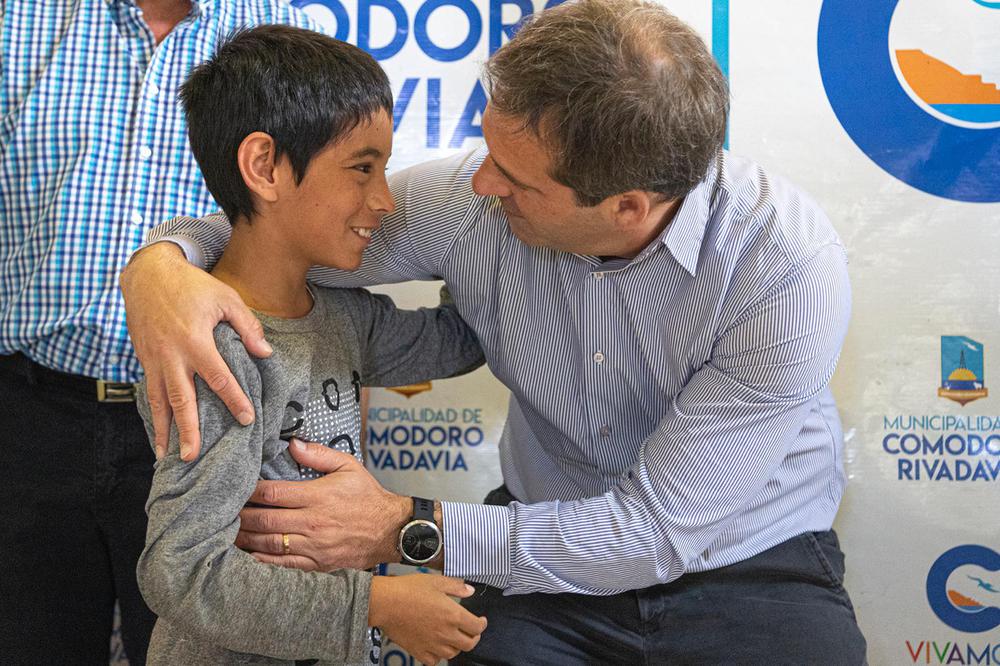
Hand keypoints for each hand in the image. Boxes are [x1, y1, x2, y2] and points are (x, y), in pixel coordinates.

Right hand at [120, 242, 271, 459]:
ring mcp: (154, 359)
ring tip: (166, 456)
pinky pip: (150, 391)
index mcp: (195, 341)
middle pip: (181, 400)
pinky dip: (154, 413)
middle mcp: (172, 355)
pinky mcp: (143, 359)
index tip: (247, 419)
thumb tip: (265, 352)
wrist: (147, 273)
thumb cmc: (191, 285)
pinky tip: (159, 430)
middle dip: (187, 430)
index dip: (234, 400)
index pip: (219, 378)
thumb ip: (247, 325)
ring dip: (163, 430)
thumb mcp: (225, 297)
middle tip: (192, 457)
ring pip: (159, 401)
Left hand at [237, 440, 410, 569]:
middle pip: (266, 520)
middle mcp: (312, 522)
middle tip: (224, 513)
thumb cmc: (368, 496)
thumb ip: (320, 455)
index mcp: (318, 496)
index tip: (236, 488)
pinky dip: (263, 561)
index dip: (250, 491)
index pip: (274, 493)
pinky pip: (284, 564)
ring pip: (270, 543)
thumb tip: (292, 445)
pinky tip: (248, 556)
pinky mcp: (317, 563)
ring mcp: (314, 545)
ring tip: (228, 534)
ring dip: (247, 539)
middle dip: (241, 516)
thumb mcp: (349, 466)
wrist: (390, 530)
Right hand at [369, 574, 486, 665]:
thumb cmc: (408, 590)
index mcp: (453, 615)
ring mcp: (432, 645)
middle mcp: (446, 633)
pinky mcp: (419, 651)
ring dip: (457, 646)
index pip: (477, 627)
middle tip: (471, 631)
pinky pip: (434, 660)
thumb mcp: (436, 581)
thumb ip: (456, 586)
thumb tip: (470, 590)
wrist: (385, 603)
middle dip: (473, 637)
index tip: (481, 620)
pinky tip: (436, 646)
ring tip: (453, 638)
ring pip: (453, 653)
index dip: (482, 624)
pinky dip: (438, 655)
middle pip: (469, 644)